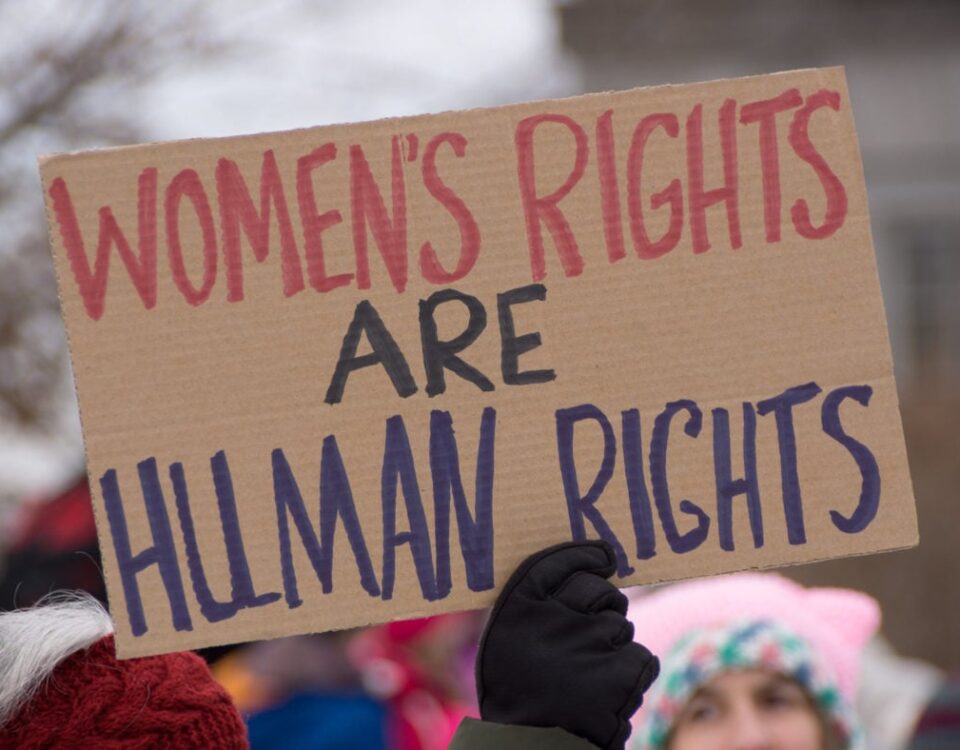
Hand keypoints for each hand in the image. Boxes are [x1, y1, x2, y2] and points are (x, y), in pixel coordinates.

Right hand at [476, 541, 658, 749]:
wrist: (530, 744)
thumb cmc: (518, 688)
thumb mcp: (509, 635)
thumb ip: (539, 596)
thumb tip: (598, 557)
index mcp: (520, 604)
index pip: (559, 561)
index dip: (586, 557)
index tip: (602, 558)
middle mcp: (555, 617)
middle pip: (603, 594)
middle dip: (605, 609)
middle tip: (588, 637)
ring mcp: (590, 644)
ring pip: (623, 629)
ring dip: (615, 647)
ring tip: (589, 675)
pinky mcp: (621, 674)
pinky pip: (641, 659)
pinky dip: (631, 675)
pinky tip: (607, 692)